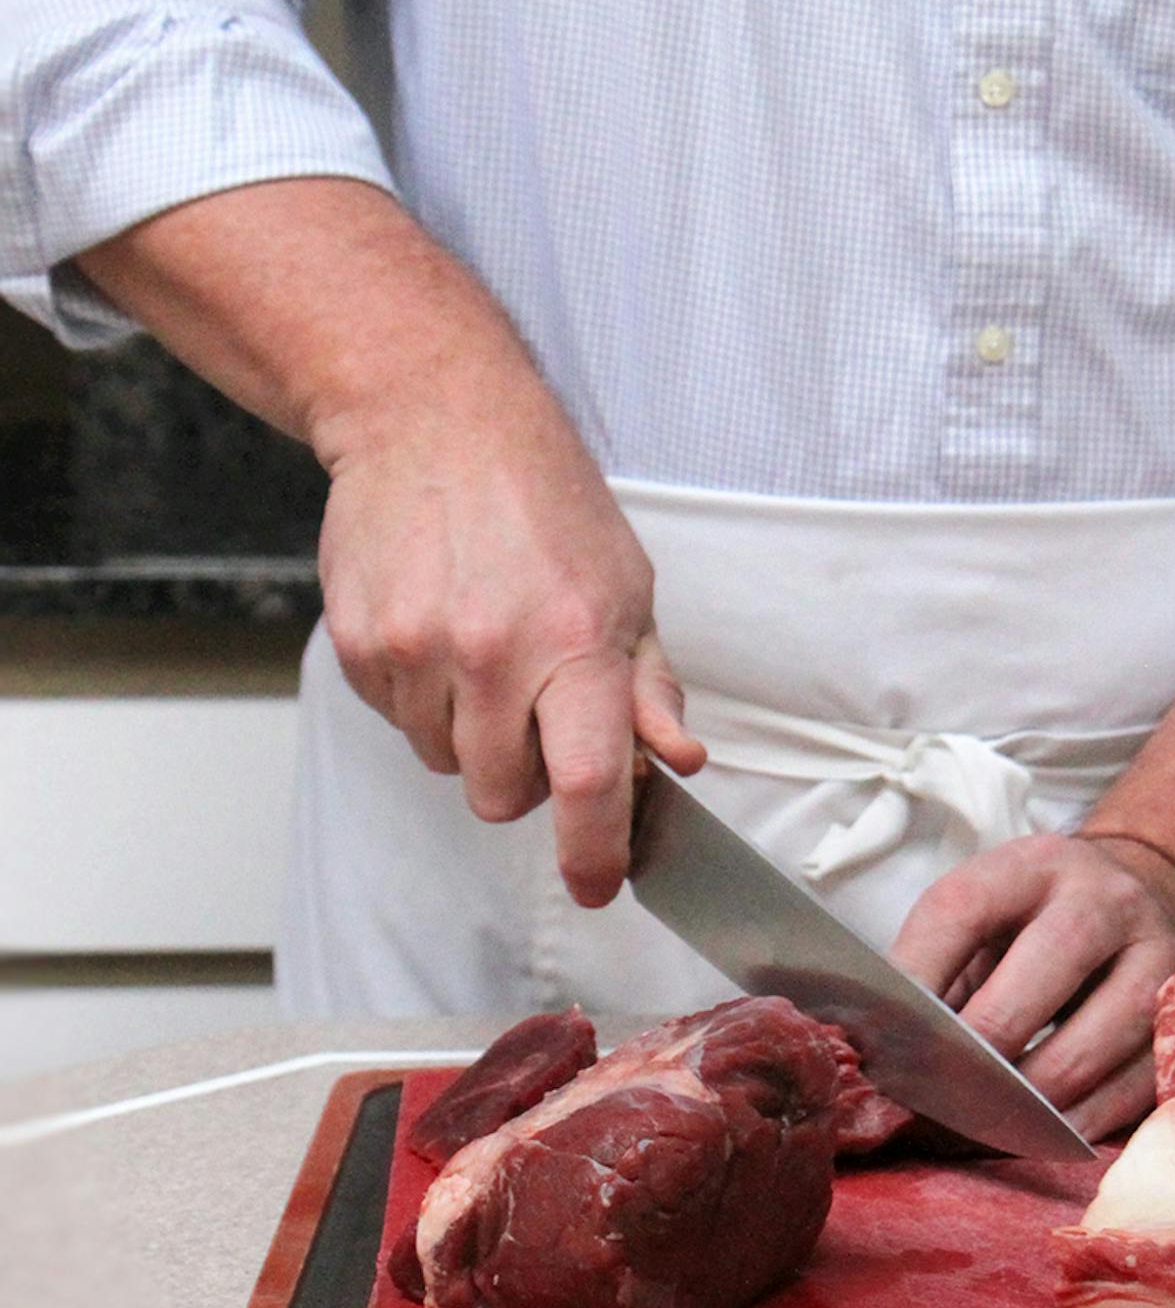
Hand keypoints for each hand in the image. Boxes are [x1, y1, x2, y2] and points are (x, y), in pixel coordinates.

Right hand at [316, 364, 703, 906]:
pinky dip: (421, 698)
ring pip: (444, 763)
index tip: (597, 885)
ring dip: (469, 734)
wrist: (436, 422)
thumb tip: (679, 760)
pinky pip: (396, 721)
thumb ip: (650, 686)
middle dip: (526, 778)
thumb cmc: (543, 503)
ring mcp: (418, 649)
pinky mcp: (362, 644)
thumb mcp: (628, 586)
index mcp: (575, 640)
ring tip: (485, 651)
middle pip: (503, 796)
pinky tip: (440, 630)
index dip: (594, 851)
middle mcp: (493, 652)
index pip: (588, 780)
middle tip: (537, 711)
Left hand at [890, 833, 1174, 1141]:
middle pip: (1042, 973)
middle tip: (932, 1099)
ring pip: (1091, 1044)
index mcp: (1035, 865)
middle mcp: (1107, 901)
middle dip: (979, 1050)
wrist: (1137, 908)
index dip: (917, 976)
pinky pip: (1130, 1092)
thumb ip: (936, 972)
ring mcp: (1159, 959)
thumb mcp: (984, 922)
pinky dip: (1074, 1124)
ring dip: (1025, 1103)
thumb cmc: (1034, 930)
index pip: (963, 907)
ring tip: (974, 1129)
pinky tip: (1033, 1137)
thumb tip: (884, 1057)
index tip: (881, 1038)